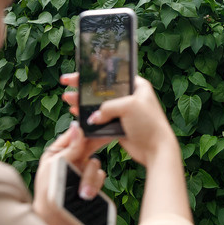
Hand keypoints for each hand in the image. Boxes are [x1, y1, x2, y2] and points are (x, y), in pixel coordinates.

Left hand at [30, 122, 104, 224]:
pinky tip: (86, 195)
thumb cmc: (46, 193)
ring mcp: (82, 172)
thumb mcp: (54, 167)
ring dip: (89, 178)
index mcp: (59, 151)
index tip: (97, 124)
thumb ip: (69, 149)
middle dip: (97, 143)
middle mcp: (72, 159)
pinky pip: (100, 177)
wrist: (53, 220)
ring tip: (83, 193)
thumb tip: (77, 128)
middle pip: (90, 145)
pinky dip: (94, 185)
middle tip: (109, 136)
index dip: (86, 130)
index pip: (75, 135)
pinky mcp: (90, 184)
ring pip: (95, 164)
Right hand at [62, 73, 178, 168]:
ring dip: (83, 103)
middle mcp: (130, 97)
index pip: (110, 75)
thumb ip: (107, 107)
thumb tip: (93, 118)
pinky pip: (101, 120)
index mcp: (136, 85)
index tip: (75, 75)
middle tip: (67, 85)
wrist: (156, 149)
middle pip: (101, 90)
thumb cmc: (149, 124)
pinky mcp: (119, 126)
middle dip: (83, 88)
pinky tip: (77, 114)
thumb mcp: (128, 107)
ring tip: (68, 101)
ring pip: (99, 106)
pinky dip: (89, 118)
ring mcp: (124, 112)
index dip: (92, 74)